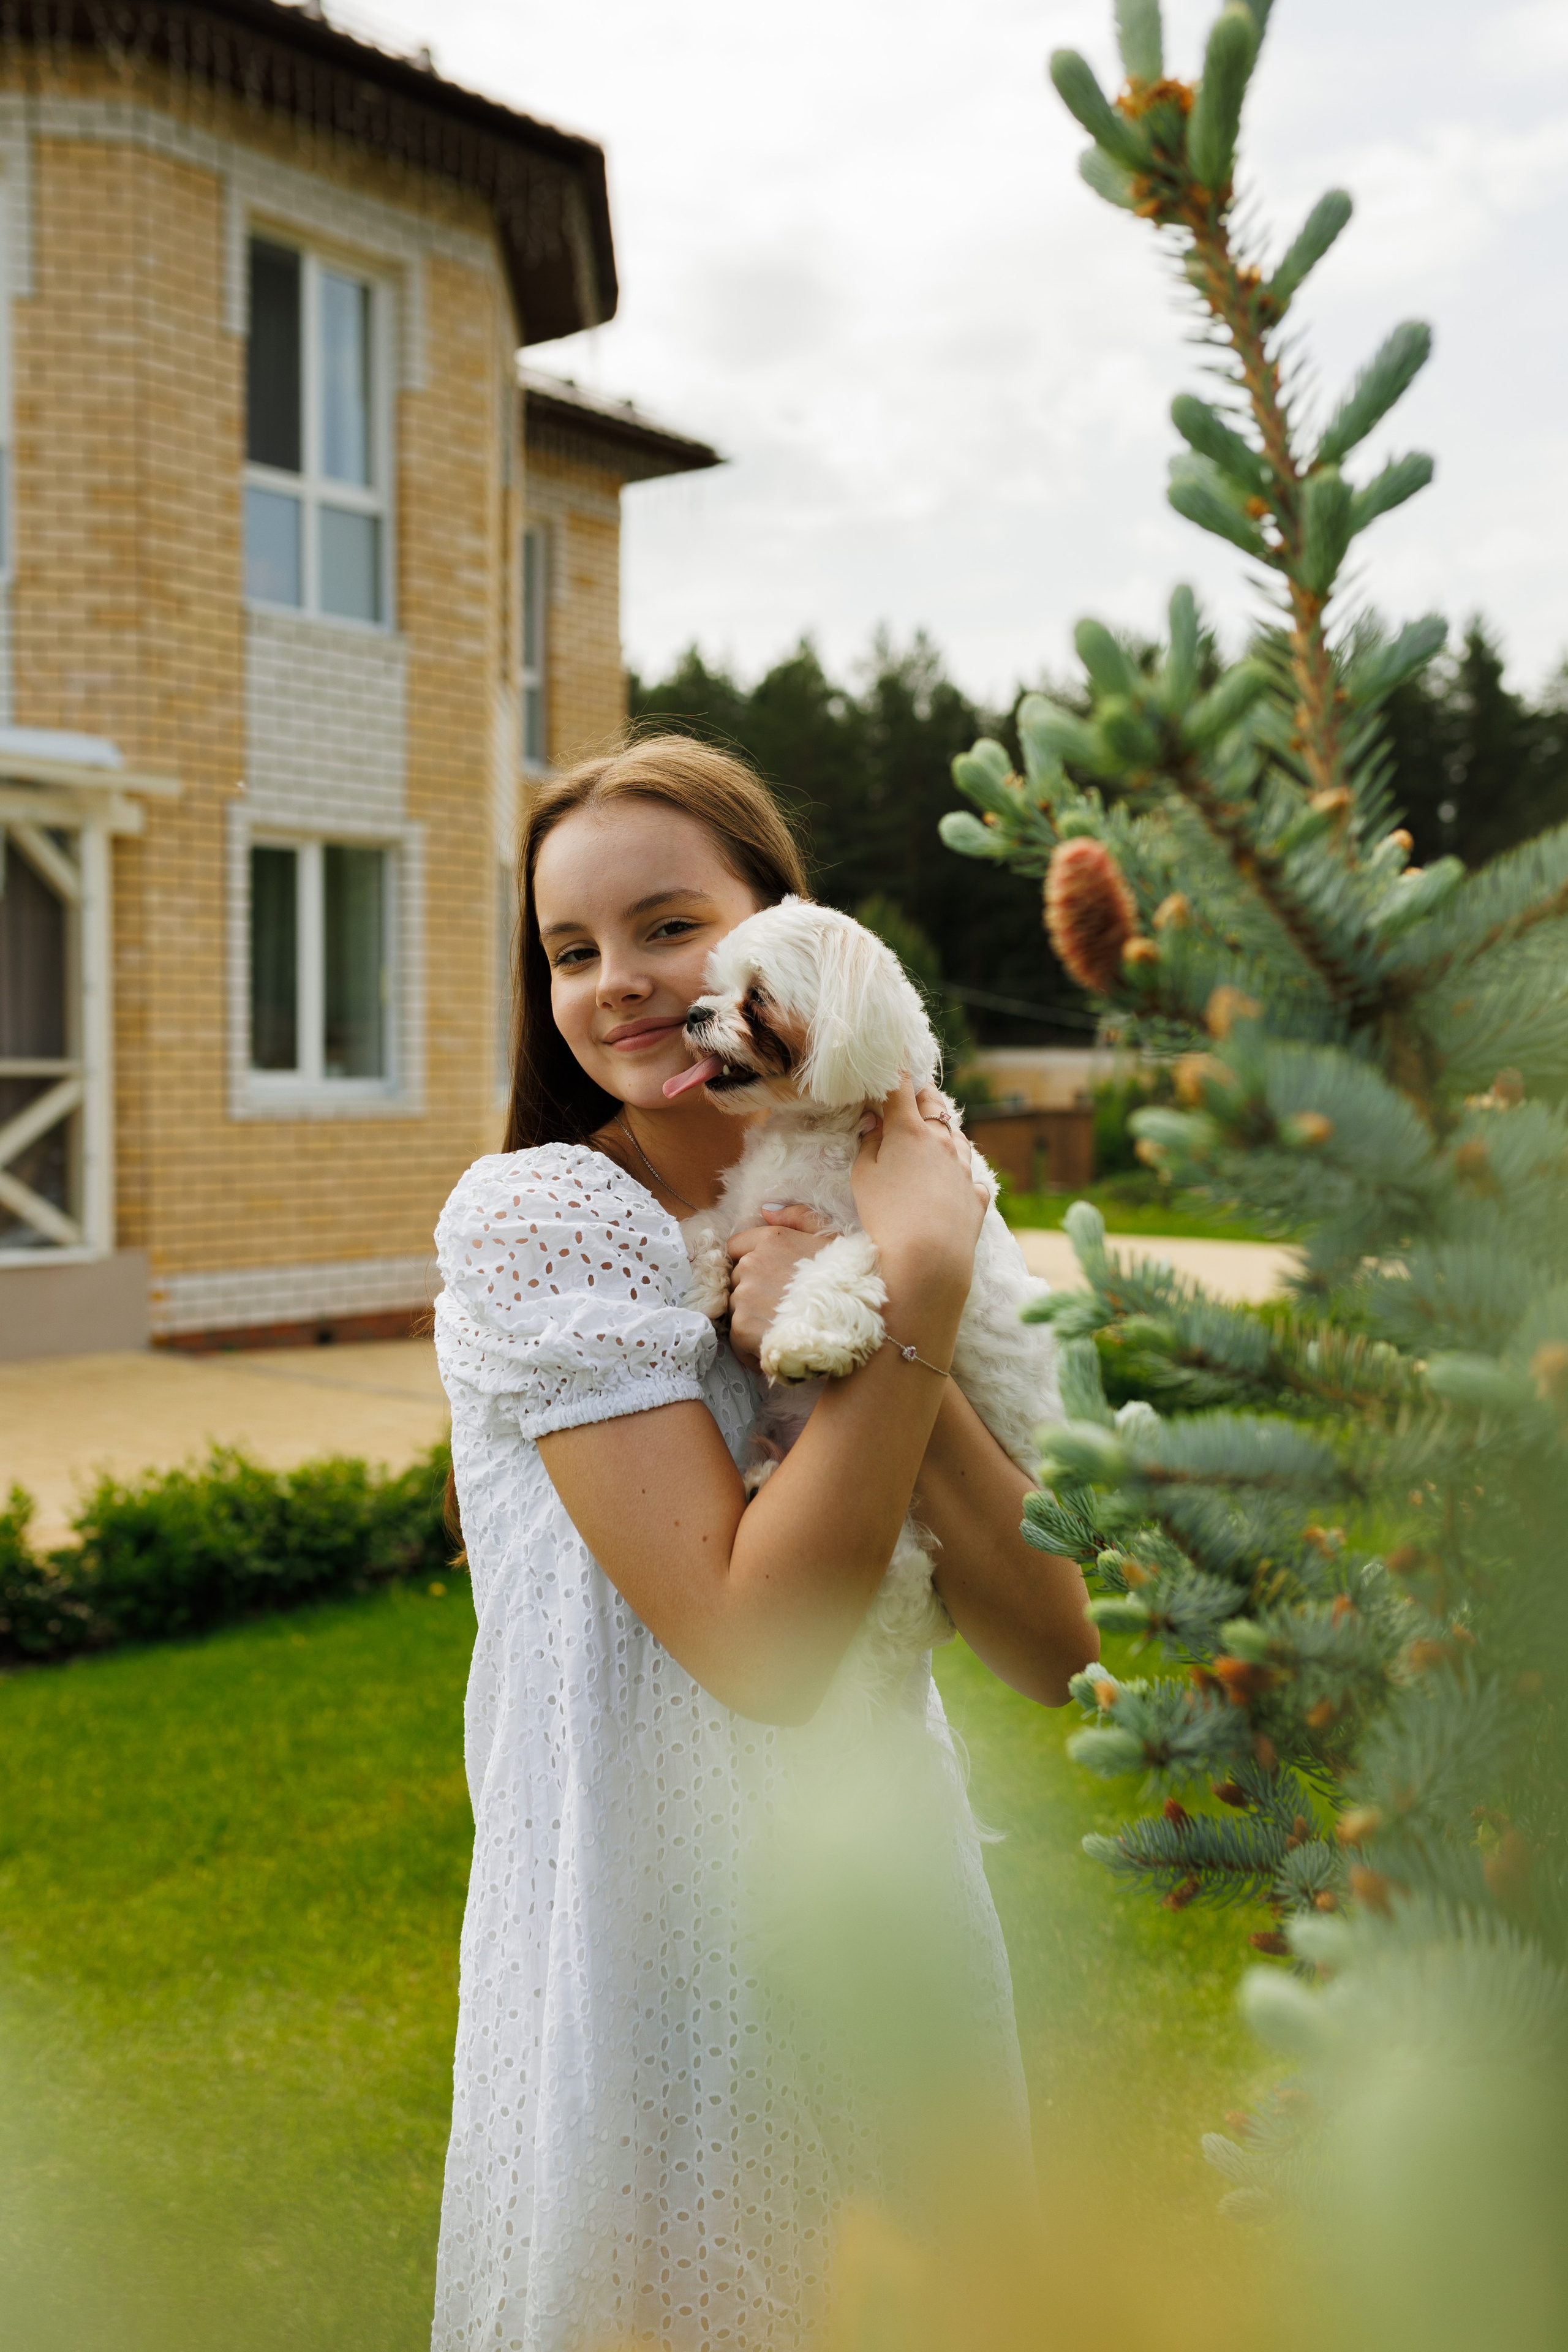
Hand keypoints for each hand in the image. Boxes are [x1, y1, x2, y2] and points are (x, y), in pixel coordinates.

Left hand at [726, 1205, 834, 1373]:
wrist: (854, 1327)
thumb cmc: (849, 1282)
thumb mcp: (833, 1238)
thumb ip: (799, 1217)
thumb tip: (766, 1210)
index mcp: (771, 1239)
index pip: (736, 1247)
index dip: (753, 1262)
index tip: (771, 1277)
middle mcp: (752, 1264)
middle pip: (738, 1278)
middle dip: (754, 1290)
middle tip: (784, 1306)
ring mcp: (744, 1296)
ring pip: (737, 1307)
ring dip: (754, 1317)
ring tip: (785, 1328)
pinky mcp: (741, 1327)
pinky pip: (738, 1337)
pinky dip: (752, 1345)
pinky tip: (777, 1345)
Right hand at [851, 1077, 988, 1301]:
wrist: (929, 1261)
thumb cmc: (886, 1216)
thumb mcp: (863, 1177)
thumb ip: (869, 1143)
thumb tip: (874, 1122)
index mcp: (910, 1131)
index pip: (900, 1087)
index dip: (892, 1070)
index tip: (887, 1060)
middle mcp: (943, 1142)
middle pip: (934, 1103)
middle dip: (921, 1093)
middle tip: (910, 1092)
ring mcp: (964, 1168)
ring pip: (958, 1136)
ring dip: (943, 1129)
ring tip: (932, 1133)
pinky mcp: (977, 1196)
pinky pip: (971, 1176)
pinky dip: (960, 1172)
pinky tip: (953, 1182)